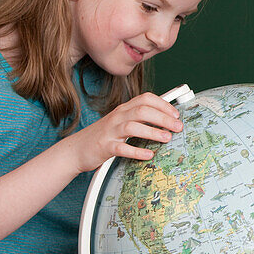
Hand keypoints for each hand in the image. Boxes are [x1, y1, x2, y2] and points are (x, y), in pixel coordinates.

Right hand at [64, 92, 182, 172]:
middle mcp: (117, 117)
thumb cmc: (103, 136)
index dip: (163, 104)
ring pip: (132, 126)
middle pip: (142, 110)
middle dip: (163, 118)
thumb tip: (166, 121)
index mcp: (123, 109)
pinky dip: (136, 151)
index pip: (146, 99)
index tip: (177, 114)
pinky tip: (148, 154)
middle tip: (178, 127)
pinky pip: (121, 148)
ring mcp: (110, 132)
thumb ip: (139, 119)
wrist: (75, 149)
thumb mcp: (121, 123)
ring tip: (167, 138)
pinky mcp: (104, 147)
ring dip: (152, 131)